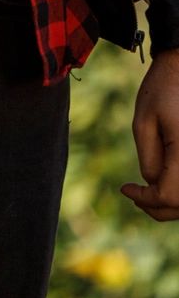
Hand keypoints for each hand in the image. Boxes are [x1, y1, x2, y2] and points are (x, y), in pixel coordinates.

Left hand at [123, 49, 178, 219]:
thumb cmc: (163, 90)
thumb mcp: (144, 121)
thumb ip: (150, 157)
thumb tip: (153, 183)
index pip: (169, 195)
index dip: (146, 200)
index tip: (125, 189)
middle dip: (159, 207)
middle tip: (135, 196)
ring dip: (173, 201)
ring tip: (147, 192)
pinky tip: (164, 180)